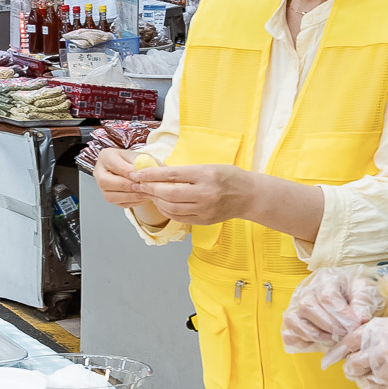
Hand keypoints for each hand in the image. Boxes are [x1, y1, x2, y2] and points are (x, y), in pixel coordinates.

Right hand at [92, 147, 156, 212]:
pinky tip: (142, 198)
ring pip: (110, 196)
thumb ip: (142, 163)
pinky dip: (131, 202)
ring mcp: (101, 187)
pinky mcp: (109, 197)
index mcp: (106, 157)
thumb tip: (144, 173)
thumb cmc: (134, 160)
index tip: (140, 176)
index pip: (115, 166)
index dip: (129, 172)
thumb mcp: (140, 156)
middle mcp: (99, 172)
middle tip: (141, 187)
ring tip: (144, 194)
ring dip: (129, 196)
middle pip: (106, 182)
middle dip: (126, 186)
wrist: (132, 167)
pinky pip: (118, 203)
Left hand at [132, 163, 262, 227]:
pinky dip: (166, 211)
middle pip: (169, 194)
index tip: (138, 173)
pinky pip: (179, 217)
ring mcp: (204, 210)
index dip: (152, 175)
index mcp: (206, 175)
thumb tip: (158, 171)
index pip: (173, 175)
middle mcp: (205, 194)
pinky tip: (162, 204)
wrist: (249, 196)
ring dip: (156, 201)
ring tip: (148, 194)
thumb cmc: (229, 177)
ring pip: (171, 208)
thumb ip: (185, 171)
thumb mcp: (208, 167)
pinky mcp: (203, 221)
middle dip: (150, 189)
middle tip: (138, 184)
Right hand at [280, 268, 382, 362]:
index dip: (341, 314)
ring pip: (294, 320)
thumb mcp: (366, 291)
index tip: (355, 325)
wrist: (349, 296)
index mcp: (326, 279)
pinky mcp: (294, 322)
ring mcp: (296, 306)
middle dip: (328, 326)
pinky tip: (319, 343)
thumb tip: (360, 319)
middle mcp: (307, 290)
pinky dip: (302, 341)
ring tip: (333, 339)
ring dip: (315, 334)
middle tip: (345, 334)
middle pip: (307, 307)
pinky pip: (289, 334)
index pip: (327, 296)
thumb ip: (364, 302)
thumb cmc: (356, 292)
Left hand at [338, 310, 387, 388]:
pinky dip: (384, 386)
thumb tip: (357, 342)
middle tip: (356, 367)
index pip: (347, 344)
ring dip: (369, 378)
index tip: (331, 358)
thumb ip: (379, 331)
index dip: (337, 352)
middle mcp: (383, 353)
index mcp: (380, 331)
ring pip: (368, 381)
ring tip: (380, 371)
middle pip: (352, 367)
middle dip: (352, 367)